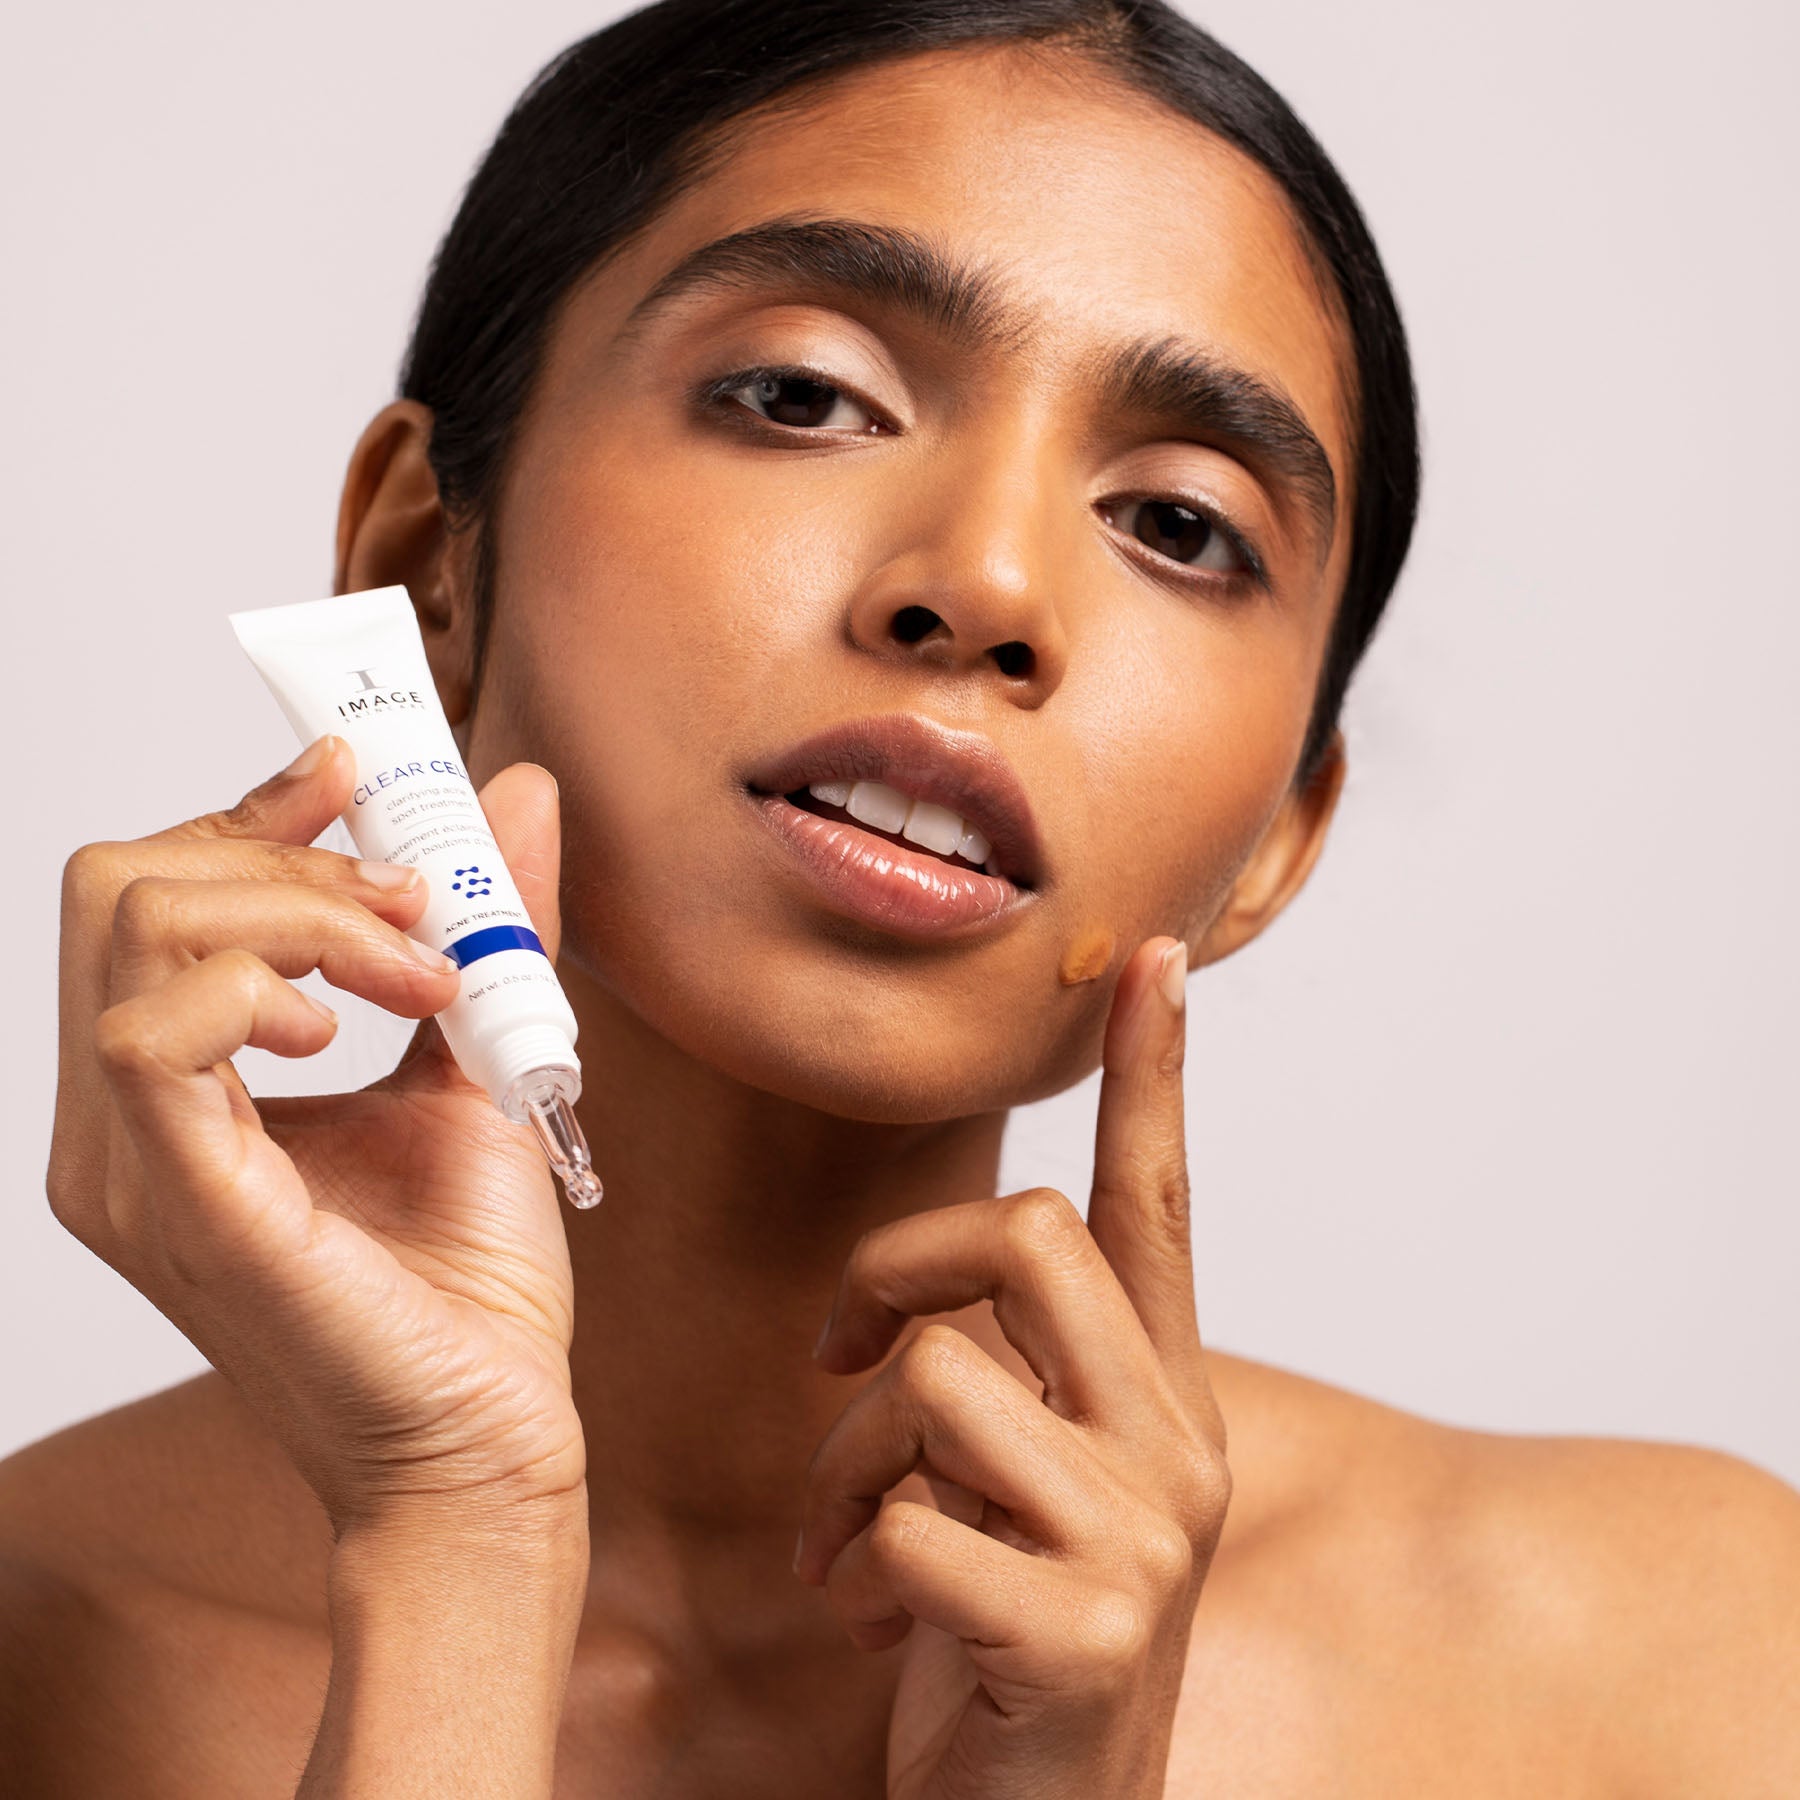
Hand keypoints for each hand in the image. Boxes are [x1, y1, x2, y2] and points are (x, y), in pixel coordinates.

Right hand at [47, 735, 588, 1542]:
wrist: (486, 1437)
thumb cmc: (466, 1284)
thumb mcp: (479, 1061)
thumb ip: (485, 927)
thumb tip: (516, 793)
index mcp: (175, 1089)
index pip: (146, 892)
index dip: (247, 809)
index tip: (357, 775)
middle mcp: (122, 1121)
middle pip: (122, 882)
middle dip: (286, 852)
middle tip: (415, 903)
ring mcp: (130, 1166)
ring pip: (135, 925)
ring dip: (304, 908)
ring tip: (416, 970)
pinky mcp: (178, 1201)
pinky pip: (152, 1030)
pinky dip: (265, 979)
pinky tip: (348, 1026)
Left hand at [796, 935, 1227, 1799]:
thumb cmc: (1003, 1638)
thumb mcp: (1018, 1488)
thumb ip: (1005, 1381)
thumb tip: (925, 1308)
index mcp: (1160, 1398)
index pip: (1159, 1204)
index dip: (1156, 1077)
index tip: (1161, 963)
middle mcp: (1175, 1447)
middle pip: (1023, 1239)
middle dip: (894, 1271)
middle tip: (838, 1351)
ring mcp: (1141, 1539)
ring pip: (940, 1378)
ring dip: (849, 1462)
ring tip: (847, 1544)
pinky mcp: (1082, 1628)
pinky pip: (907, 1520)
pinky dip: (859, 1567)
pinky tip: (885, 1628)